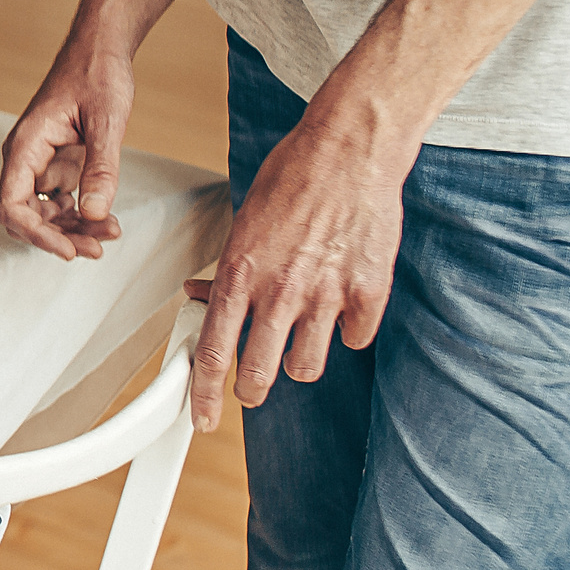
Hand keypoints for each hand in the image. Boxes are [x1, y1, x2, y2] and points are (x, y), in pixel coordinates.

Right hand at [0, 34, 134, 259]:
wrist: (100, 48)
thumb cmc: (95, 72)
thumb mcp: (106, 122)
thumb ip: (100, 170)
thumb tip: (93, 212)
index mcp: (26, 145)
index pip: (12, 204)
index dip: (36, 233)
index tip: (67, 249)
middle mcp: (26, 157)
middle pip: (26, 214)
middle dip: (58, 236)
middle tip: (95, 248)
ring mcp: (41, 161)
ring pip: (44, 211)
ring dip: (72, 228)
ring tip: (108, 233)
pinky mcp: (58, 162)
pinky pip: (61, 199)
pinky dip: (80, 213)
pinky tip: (103, 217)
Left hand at [189, 108, 406, 430]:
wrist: (349, 152)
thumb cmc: (293, 179)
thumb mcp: (242, 223)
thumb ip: (226, 271)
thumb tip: (201, 298)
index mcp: (241, 273)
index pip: (213, 350)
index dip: (204, 393)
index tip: (202, 417)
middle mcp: (281, 291)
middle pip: (261, 375)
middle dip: (252, 389)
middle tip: (252, 385)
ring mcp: (327, 295)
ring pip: (307, 367)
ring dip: (298, 360)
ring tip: (297, 335)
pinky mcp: (368, 293)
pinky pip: (354, 338)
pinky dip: (346, 330)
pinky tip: (340, 306)